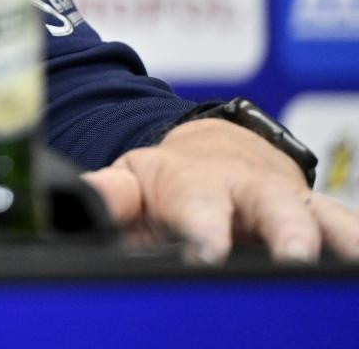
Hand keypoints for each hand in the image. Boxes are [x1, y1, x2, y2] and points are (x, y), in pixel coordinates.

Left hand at [84, 118, 358, 263]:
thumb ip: (112, 194)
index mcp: (198, 181)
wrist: (214, 153)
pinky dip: (353, 239)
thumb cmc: (172, 181)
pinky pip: (343, 225)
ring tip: (350, 263)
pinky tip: (356, 268)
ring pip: (321, 216)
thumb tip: (91, 196)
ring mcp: (290, 202)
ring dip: (339, 237)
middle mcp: (252, 188)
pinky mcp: (319, 217)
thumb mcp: (134, 180)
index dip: (204, 229)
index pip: (200, 206)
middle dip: (286, 231)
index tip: (206, 254)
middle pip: (275, 206)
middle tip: (294, 255)